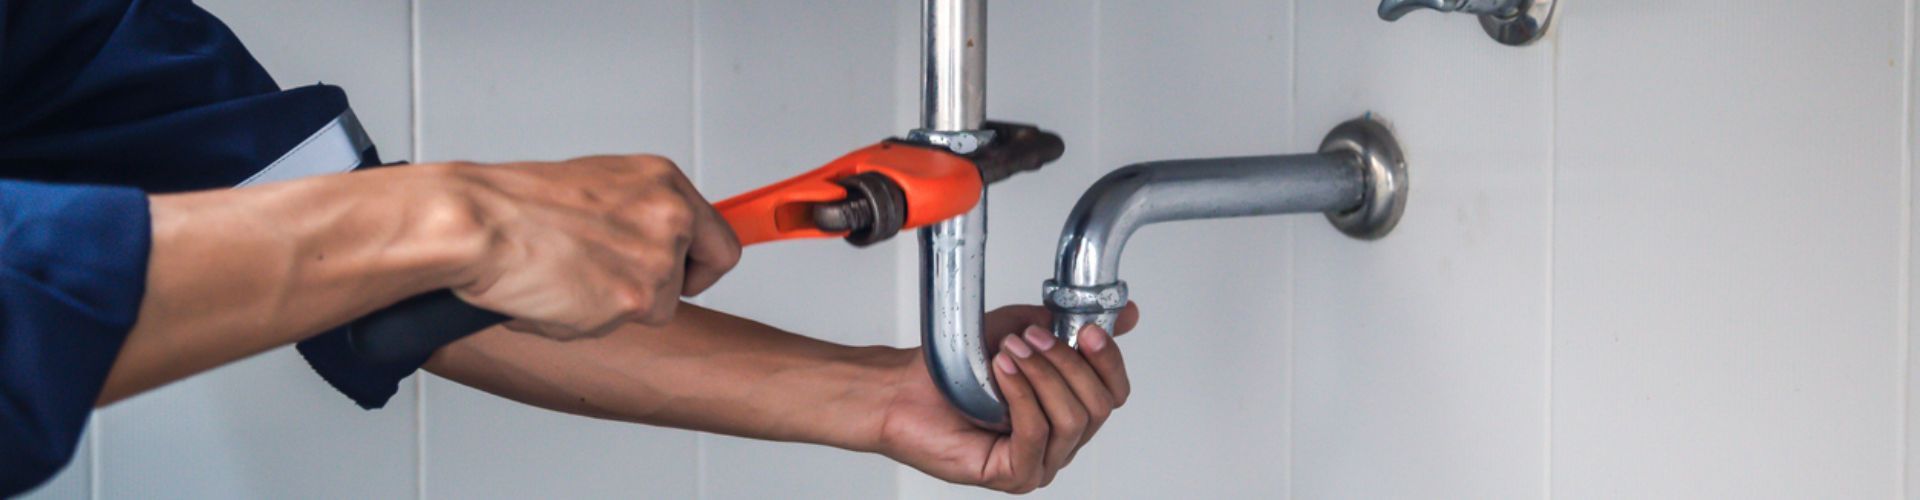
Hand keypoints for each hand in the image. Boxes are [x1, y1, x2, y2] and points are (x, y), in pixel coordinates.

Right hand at [438, 155, 740, 339]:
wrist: (476, 222)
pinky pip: (616, 327)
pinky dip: (584, 321)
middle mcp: (670, 216)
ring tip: (565, 279)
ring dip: (612, 306)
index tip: (691, 274)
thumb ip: (636, 213)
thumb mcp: (595, 187)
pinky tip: (554, 294)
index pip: (720, 238)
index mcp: (662, 182)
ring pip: (653, 308)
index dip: (702, 265)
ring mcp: (657, 259)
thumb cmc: (515, 204)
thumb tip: (651, 244)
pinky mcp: (635, 299)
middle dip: (659, 291)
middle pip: (694, 280)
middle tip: (616, 287)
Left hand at [875, 303, 1139, 492]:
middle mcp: (1060, 441)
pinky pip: (1036, 436)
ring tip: (1010, 351)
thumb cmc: (957, 368)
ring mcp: (1040, 462)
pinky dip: (1022, 397)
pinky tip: (1002, 372)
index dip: (1108, 361)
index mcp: (1069, 409)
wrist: (905, 389)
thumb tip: (1126, 314)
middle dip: (1068, 365)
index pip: (1114, 393)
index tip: (1090, 330)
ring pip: (1071, 421)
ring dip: (1043, 377)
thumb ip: (1071, 324)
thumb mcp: (1023, 330)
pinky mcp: (1014, 475)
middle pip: (1098, 407)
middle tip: (1033, 338)